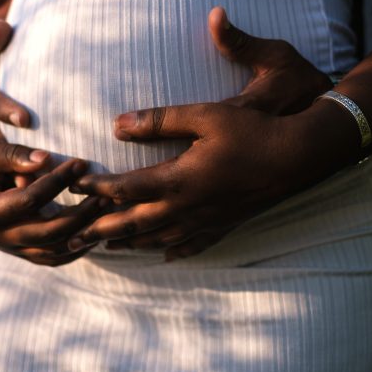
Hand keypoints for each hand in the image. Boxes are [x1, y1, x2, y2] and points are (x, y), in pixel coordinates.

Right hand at [0, 144, 105, 266]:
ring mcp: (12, 249)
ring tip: (106, 208)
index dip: (56, 181)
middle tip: (105, 193)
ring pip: (56, 252)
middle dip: (81, 214)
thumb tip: (45, 159)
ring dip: (85, 233)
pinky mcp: (23, 253)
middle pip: (48, 234)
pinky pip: (55, 258)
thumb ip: (10, 155)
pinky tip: (97, 226)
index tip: (81, 162)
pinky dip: (78, 247)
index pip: (28, 201)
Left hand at [65, 6, 335, 260]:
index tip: (73, 187)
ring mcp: (206, 220)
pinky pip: (193, 244)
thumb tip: (117, 124)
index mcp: (178, 179)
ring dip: (130, 242)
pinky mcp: (224, 224)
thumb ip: (159, 121)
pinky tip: (166, 256)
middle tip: (72, 236)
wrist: (298, 156)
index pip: (126, 188)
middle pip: (135, 223)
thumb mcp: (204, 115)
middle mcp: (187, 207)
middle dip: (101, 229)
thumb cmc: (251, 131)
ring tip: (108, 246)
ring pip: (160, 238)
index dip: (96, 189)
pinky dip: (174, 250)